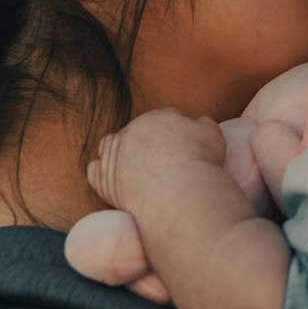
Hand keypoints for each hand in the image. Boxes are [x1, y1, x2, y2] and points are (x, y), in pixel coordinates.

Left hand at [87, 108, 228, 212]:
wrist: (180, 191)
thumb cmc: (199, 163)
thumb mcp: (213, 134)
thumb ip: (203, 122)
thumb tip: (196, 122)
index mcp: (157, 117)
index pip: (163, 118)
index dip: (173, 132)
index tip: (180, 147)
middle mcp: (132, 131)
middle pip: (136, 131)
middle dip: (146, 142)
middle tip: (159, 161)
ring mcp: (115, 154)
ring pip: (110, 146)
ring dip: (119, 153)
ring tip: (134, 169)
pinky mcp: (103, 178)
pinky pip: (94, 170)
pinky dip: (101, 173)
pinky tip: (115, 182)